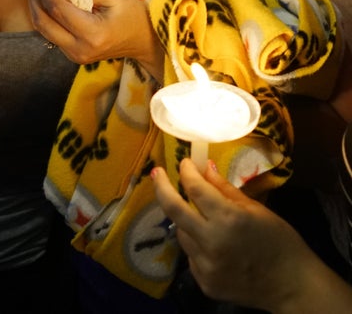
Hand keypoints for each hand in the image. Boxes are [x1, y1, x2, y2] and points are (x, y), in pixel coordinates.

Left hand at [26, 0, 162, 75]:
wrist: (144, 41)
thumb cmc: (132, 14)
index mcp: (92, 33)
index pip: (57, 8)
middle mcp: (78, 48)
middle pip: (43, 21)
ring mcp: (73, 55)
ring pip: (42, 29)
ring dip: (36, 3)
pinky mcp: (71, 54)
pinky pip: (51, 32)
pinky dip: (45, 13)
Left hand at [152, 158, 351, 312]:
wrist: (292, 286)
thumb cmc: (280, 241)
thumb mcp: (255, 209)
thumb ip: (224, 189)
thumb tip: (204, 167)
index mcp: (228, 219)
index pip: (195, 187)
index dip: (186, 171)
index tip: (184, 162)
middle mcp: (211, 242)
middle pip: (173, 208)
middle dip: (161, 187)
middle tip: (156, 173)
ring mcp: (206, 266)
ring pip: (181, 233)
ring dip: (184, 219)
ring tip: (197, 215)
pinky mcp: (205, 283)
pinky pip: (191, 256)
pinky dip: (195, 244)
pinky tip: (210, 242)